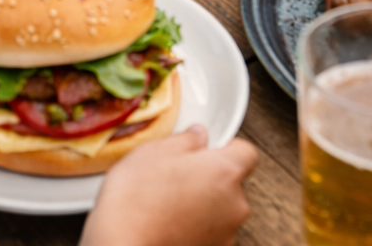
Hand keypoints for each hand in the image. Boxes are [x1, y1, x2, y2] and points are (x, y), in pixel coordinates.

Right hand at [80, 127, 256, 245]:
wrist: (124, 244)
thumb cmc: (139, 198)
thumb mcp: (156, 150)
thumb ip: (186, 139)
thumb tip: (197, 137)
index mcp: (225, 172)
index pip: (246, 151)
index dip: (227, 146)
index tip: (207, 147)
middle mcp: (235, 205)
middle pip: (232, 182)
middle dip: (209, 175)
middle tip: (178, 171)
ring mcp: (226, 234)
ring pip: (220, 208)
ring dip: (202, 201)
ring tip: (168, 198)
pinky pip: (209, 230)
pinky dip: (195, 224)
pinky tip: (168, 219)